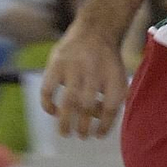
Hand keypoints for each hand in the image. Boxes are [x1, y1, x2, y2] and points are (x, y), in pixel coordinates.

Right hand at [41, 22, 128, 138]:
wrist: (96, 30)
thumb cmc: (107, 63)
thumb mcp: (118, 78)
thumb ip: (112, 99)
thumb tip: (99, 125)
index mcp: (113, 78)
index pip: (110, 108)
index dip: (105, 126)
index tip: (98, 135)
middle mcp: (94, 73)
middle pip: (88, 106)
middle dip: (83, 126)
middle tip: (81, 136)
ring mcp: (74, 68)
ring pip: (68, 101)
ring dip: (65, 121)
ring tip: (65, 134)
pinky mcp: (56, 64)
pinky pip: (48, 89)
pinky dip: (48, 104)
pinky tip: (53, 112)